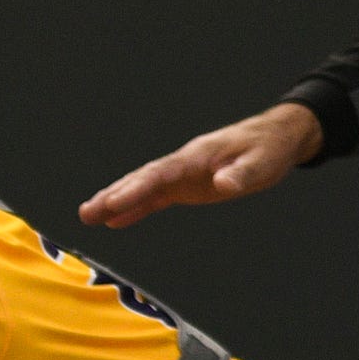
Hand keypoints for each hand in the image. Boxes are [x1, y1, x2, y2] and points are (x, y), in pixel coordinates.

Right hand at [78, 101, 322, 228]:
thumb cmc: (267, 149)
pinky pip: (155, 198)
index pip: (158, 174)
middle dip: (112, 196)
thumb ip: (241, 173)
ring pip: (141, 188)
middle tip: (85, 214)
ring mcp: (181, 176)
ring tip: (88, 217)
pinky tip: (116, 220)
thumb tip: (222, 184)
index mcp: (195, 158)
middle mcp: (181, 166)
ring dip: (115, 201)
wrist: (273, 139)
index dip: (134, 189)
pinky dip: (135, 208)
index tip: (112, 203)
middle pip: (139, 180)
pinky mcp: (186, 187)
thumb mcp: (261, 163)